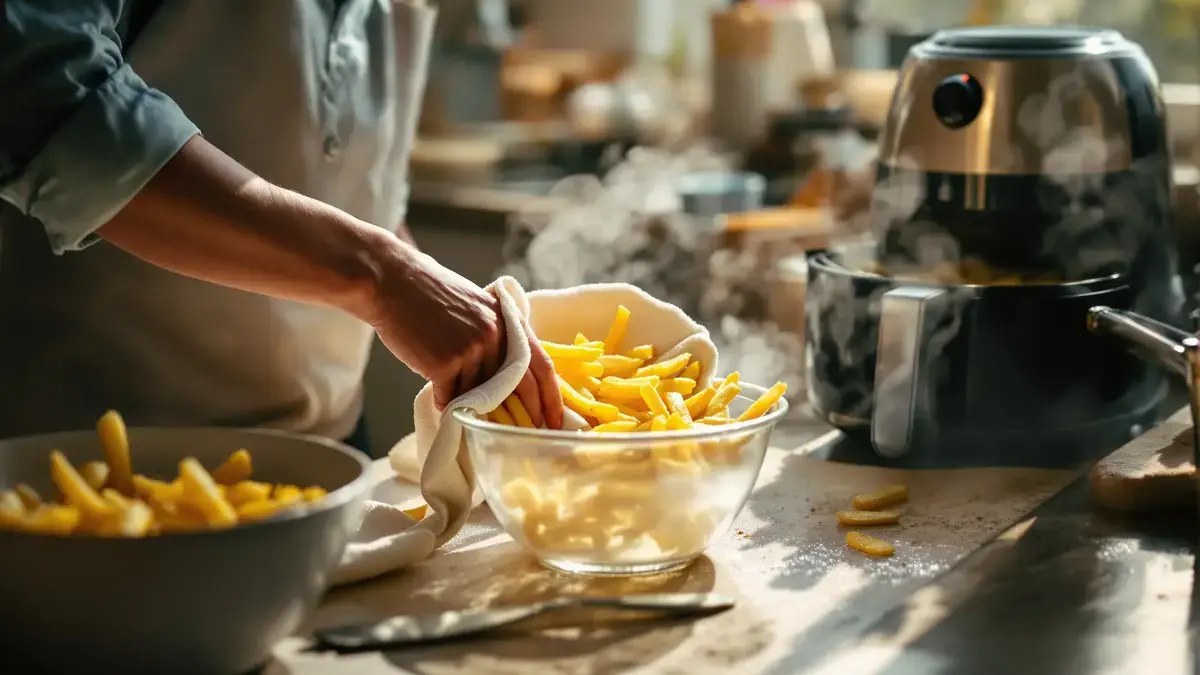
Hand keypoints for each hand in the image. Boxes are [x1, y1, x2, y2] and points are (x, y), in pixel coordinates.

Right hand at [368, 247, 563, 427]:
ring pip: (476, 393)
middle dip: (524, 414)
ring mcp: (471, 351)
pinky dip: (442, 399)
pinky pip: (449, 396)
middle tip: (525, 432)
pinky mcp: (445, 364)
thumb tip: (508, 375)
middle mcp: (495, 336)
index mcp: (507, 322)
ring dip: (466, 399)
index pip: (541, 365)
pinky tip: (435, 389)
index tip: (556, 419)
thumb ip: (497, 336)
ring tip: (450, 385)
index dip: (551, 397)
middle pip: (516, 387)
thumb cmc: (430, 295)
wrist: (392, 283)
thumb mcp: (478, 307)